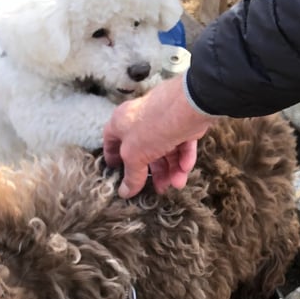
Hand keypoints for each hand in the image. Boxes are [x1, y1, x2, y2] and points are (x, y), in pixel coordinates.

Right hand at [103, 74, 216, 197]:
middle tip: (160, 188)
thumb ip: (131, 176)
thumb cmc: (152, 127)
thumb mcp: (135, 156)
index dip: (113, 158)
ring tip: (178, 183)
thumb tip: (124, 193)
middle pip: (143, 151)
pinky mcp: (182, 123)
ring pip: (165, 150)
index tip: (118, 174)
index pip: (111, 141)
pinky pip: (181, 143)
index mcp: (121, 123)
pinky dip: (184, 157)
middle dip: (153, 172)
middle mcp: (140, 121)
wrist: (188, 106)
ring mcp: (162, 121)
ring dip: (171, 169)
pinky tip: (186, 169)